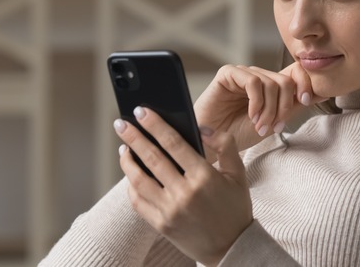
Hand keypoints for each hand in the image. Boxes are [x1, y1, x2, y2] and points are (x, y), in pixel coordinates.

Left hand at [115, 106, 251, 265]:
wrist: (231, 248)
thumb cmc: (235, 208)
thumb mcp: (238, 173)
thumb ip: (224, 145)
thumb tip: (201, 127)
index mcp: (204, 177)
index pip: (173, 143)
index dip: (155, 125)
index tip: (141, 111)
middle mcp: (184, 193)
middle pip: (151, 158)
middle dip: (133, 137)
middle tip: (121, 123)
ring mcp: (170, 210)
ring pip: (139, 180)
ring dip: (127, 160)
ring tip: (123, 147)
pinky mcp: (160, 224)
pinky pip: (138, 201)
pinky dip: (131, 185)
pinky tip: (131, 173)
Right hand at [193, 62, 325, 153]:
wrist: (212, 144)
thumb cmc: (238, 134)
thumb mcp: (273, 121)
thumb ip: (292, 106)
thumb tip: (320, 93)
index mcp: (270, 85)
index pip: (296, 72)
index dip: (306, 83)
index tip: (307, 101)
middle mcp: (258, 76)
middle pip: (286, 81)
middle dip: (284, 107)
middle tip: (273, 127)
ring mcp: (243, 74)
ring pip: (271, 83)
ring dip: (270, 110)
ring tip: (260, 126)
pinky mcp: (228, 74)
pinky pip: (253, 82)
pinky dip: (257, 102)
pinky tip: (251, 116)